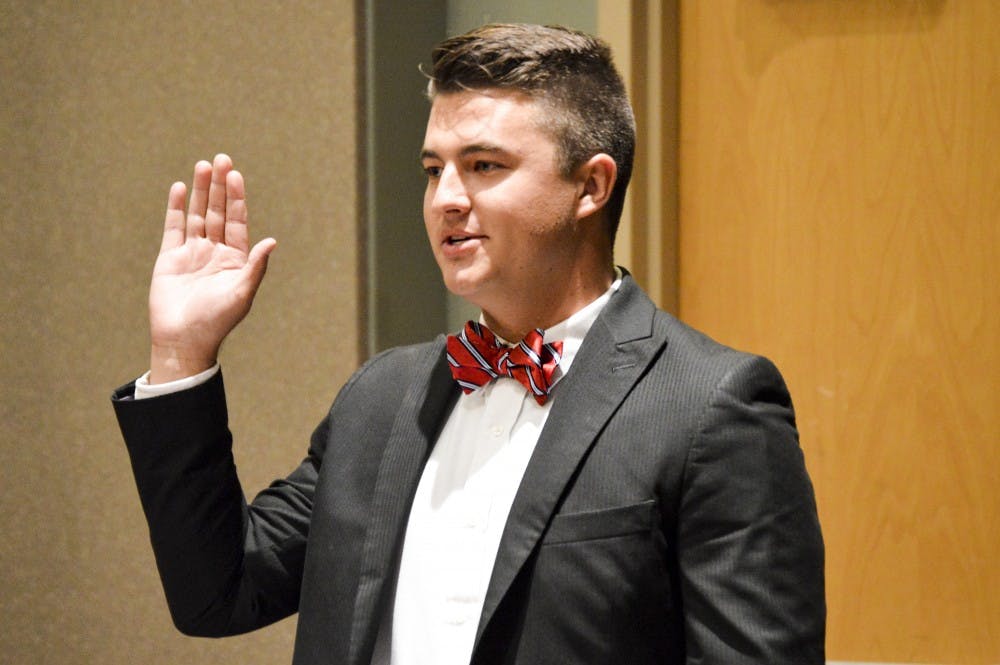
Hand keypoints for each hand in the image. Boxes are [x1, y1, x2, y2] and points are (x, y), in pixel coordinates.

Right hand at [148, 154, 276, 382]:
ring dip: (199, 191)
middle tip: (221, 159)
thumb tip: (273, 241)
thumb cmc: (217, 320)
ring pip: (197, 215)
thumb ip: (256, 266)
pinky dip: (176, 208)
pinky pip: (173, 228)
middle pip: (217, 212)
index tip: (235, 175)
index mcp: (236, 259)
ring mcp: (192, 253)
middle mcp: (215, 252)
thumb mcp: (242, 293)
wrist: (184, 339)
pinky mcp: (170, 258)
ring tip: (202, 165)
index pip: (237, 221)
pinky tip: (179, 188)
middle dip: (219, 186)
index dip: (236, 198)